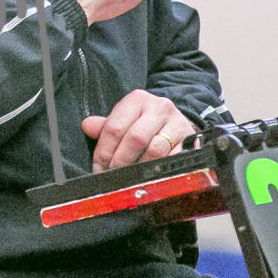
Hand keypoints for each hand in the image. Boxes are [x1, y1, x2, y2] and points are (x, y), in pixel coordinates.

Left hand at [80, 90, 197, 172]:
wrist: (177, 122)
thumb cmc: (144, 124)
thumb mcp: (124, 120)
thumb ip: (106, 126)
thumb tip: (86, 125)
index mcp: (137, 99)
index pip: (115, 127)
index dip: (104, 151)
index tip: (98, 168)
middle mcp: (159, 107)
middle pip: (135, 138)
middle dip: (120, 161)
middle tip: (112, 176)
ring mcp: (177, 122)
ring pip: (155, 151)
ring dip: (139, 168)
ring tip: (130, 178)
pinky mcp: (190, 139)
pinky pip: (173, 159)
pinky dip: (160, 170)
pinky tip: (150, 177)